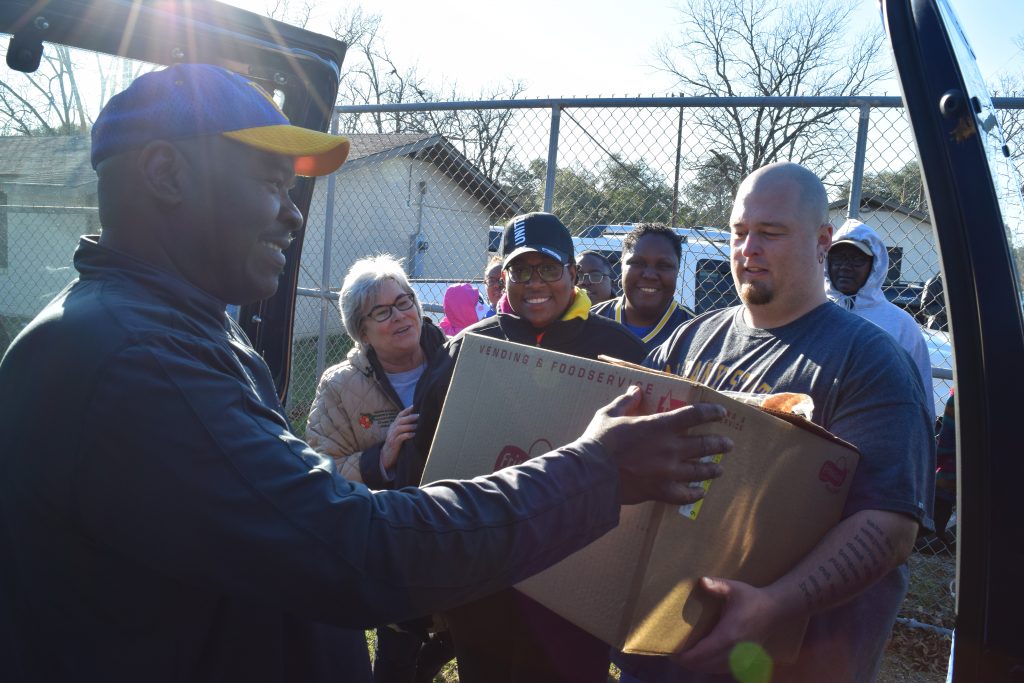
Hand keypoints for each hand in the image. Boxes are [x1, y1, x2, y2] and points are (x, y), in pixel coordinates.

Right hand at [382, 405, 417, 470]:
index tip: (414, 406)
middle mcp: (392, 429)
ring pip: (400, 428)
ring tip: (418, 426)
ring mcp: (392, 437)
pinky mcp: (393, 444)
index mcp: (393, 426)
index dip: (406, 410)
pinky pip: (400, 438)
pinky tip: (414, 435)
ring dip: (410, 426)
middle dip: (410, 417)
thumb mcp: (399, 434)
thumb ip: (405, 428)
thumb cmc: (396, 444)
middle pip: (400, 420)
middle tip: (419, 416)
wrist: (387, 456)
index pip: (399, 415)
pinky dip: (407, 435)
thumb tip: (417, 422)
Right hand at [583, 385, 730, 504]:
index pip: (694, 415)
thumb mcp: (609, 415)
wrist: (592, 475)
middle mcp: (670, 449)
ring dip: (712, 469)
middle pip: (704, 445)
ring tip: (719, 469)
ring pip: (699, 471)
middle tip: (728, 445)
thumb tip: (636, 390)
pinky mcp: (660, 491)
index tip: (721, 413)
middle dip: (719, 444)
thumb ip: (625, 402)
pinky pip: (684, 495)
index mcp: (659, 426)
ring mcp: (667, 472)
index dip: (711, 413)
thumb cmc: (599, 442)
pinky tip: (699, 492)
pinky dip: (694, 493)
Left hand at [672, 577, 781, 673]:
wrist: (775, 611)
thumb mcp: (734, 588)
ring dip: (697, 665)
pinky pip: (722, 669)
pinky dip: (709, 666)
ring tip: (684, 656)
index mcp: (728, 635)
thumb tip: (701, 580)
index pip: (702, 654)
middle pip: (704, 665)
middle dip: (687, 662)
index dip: (685, 657)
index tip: (672, 653)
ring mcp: (740, 657)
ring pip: (713, 669)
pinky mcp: (744, 659)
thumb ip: (717, 585)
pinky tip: (701, 659)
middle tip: (673, 653)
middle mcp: (733, 650)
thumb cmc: (752, 598)